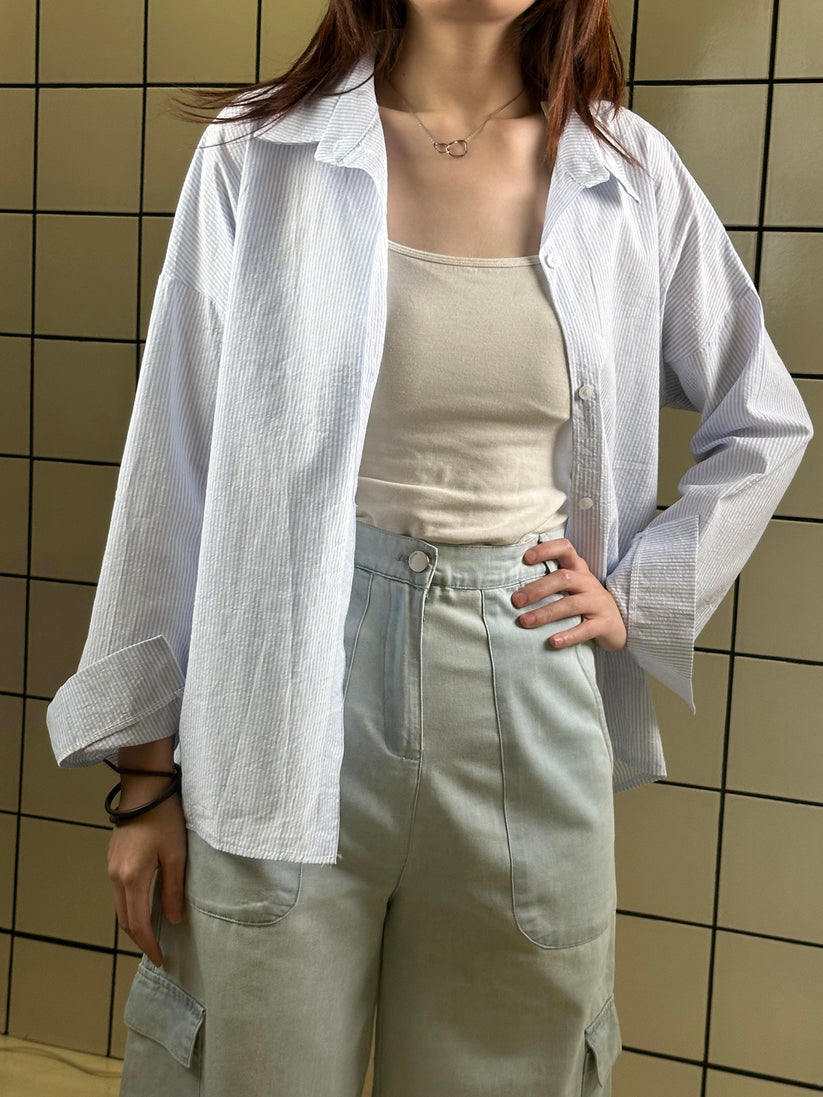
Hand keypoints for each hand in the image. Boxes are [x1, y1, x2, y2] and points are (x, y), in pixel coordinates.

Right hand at [107, 784, 186, 966]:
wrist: (144, 790)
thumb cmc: (165, 819)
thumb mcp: (175, 855)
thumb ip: (173, 889)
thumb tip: (172, 919)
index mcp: (132, 878)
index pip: (137, 924)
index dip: (148, 944)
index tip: (160, 959)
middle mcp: (116, 877)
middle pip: (124, 920)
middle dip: (140, 939)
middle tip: (157, 951)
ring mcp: (111, 868)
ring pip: (120, 907)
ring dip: (134, 923)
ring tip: (153, 933)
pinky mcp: (113, 860)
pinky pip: (119, 893)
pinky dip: (130, 907)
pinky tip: (145, 907)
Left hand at [511, 537, 627, 651]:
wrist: (617, 624)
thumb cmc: (584, 602)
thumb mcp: (571, 586)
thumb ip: (550, 581)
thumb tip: (514, 588)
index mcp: (578, 569)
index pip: (565, 549)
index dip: (546, 550)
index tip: (526, 558)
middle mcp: (588, 582)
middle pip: (563, 578)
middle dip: (537, 589)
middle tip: (516, 601)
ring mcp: (598, 603)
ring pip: (571, 604)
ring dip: (546, 613)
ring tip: (525, 622)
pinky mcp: (604, 624)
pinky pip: (585, 629)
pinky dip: (568, 635)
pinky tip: (552, 642)